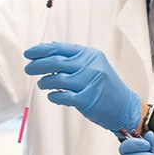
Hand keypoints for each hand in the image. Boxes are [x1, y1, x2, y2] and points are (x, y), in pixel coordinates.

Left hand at [23, 42, 141, 137]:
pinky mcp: (87, 99)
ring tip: (42, 84)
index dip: (42, 50)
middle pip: (56, 62)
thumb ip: (73, 60)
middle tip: (28, 68)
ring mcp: (89, 82)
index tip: (29, 53)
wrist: (124, 106)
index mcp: (90, 55)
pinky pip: (62, 96)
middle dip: (38, 65)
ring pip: (57, 79)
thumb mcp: (93, 66)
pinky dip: (54, 96)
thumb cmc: (105, 86)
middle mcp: (90, 66)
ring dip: (45, 82)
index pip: (61, 48)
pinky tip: (53, 96)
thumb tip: (46, 54)